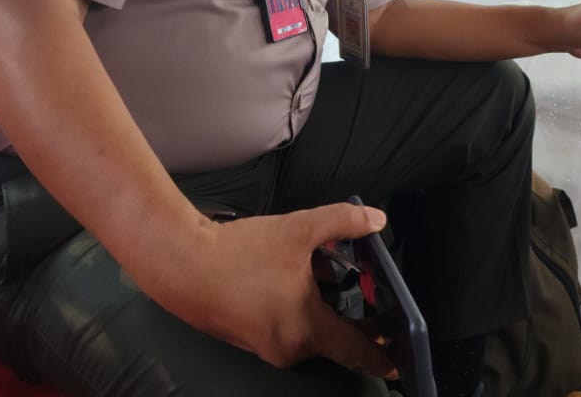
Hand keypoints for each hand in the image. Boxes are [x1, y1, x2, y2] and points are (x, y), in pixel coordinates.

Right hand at [166, 201, 395, 378]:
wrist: (181, 264)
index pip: (356, 350)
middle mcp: (289, 349)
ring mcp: (266, 348)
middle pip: (334, 333)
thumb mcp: (299, 229)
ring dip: (321, 302)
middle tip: (362, 282)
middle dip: (350, 309)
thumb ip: (344, 222)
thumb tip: (377, 221)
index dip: (381, 352)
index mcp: (307, 330)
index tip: (399, 360)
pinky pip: (288, 327)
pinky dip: (298, 306)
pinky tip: (291, 274)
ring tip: (320, 265)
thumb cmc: (240, 252)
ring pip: (310, 327)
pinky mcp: (249, 339)